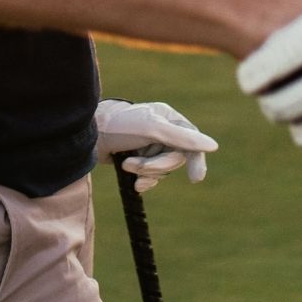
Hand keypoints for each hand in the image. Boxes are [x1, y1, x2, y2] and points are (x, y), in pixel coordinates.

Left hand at [96, 98, 217, 192]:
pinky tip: (133, 183)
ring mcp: (151, 147)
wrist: (88, 137)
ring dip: (146, 173)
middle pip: (175, 159)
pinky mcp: (140, 160)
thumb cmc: (120, 126)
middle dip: (156, 166)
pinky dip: (143, 181)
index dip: (196, 160)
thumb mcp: (153, 129)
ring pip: (163, 170)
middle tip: (135, 165)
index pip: (192, 141)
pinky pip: (152, 177)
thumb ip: (183, 138)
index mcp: (169, 118)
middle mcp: (163, 132)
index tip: (195, 179)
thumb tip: (213, 146)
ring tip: (126, 165)